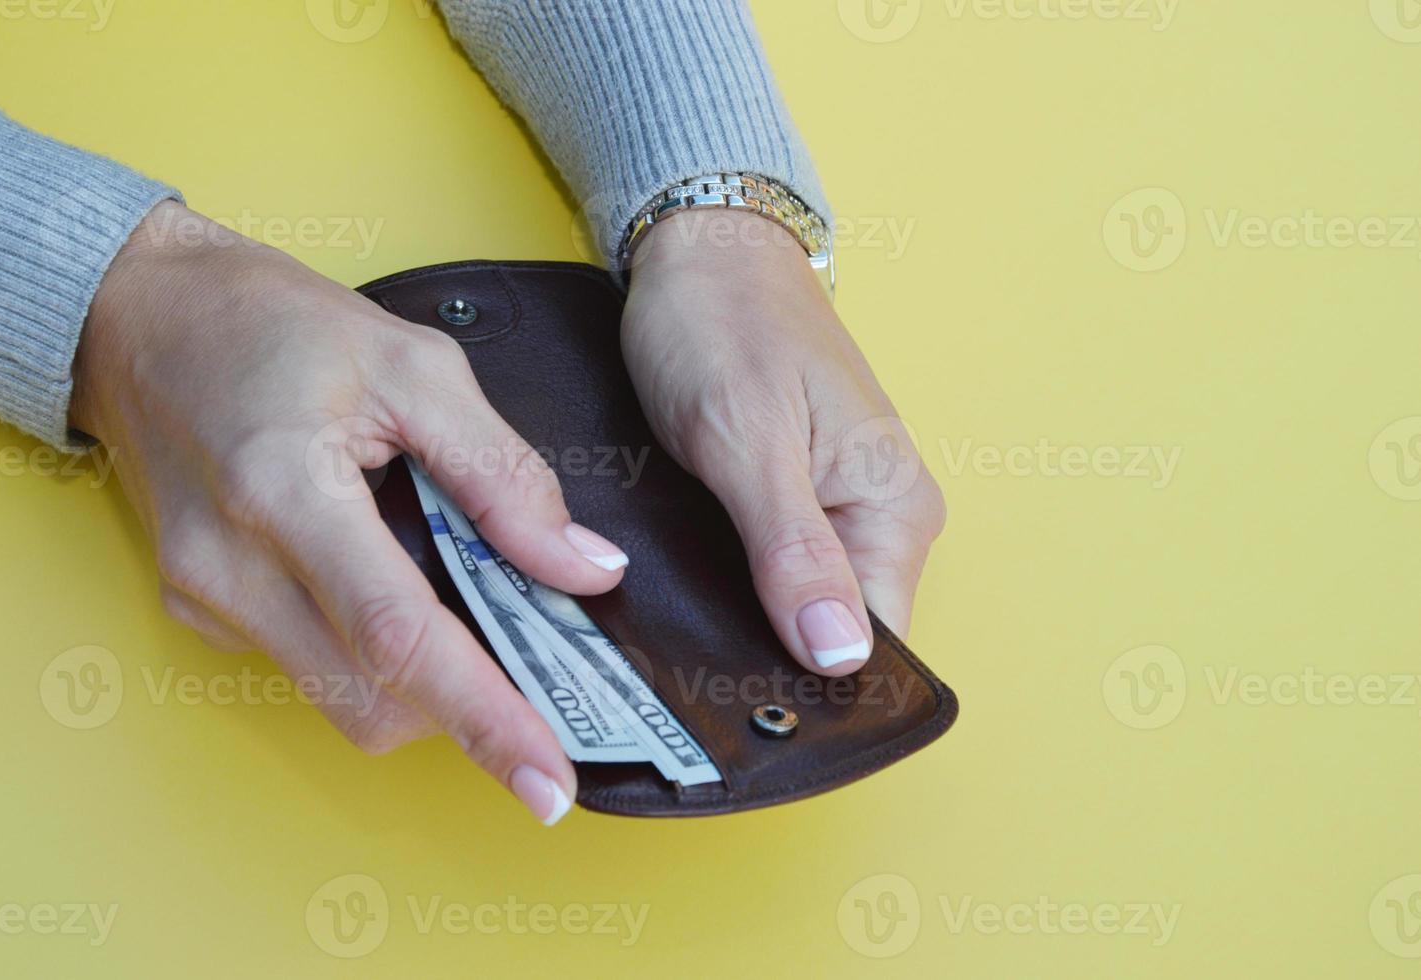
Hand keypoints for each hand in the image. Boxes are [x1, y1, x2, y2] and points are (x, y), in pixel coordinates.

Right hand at [70, 201, 630, 823]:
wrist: (140, 317)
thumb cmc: (273, 325)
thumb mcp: (414, 367)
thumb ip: (504, 475)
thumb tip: (585, 568)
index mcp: (283, 490)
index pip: (398, 637)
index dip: (485, 716)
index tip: (549, 782)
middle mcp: (229, 567)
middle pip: (373, 701)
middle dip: (467, 708)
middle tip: (539, 670)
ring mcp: (204, 599)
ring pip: (342, 701)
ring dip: (423, 682)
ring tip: (473, 612)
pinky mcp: (198, 611)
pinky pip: (309, 668)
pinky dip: (372, 654)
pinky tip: (396, 584)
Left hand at [621, 210, 944, 674]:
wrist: (701, 249)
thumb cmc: (723, 323)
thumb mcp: (746, 440)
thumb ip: (792, 549)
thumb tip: (838, 655)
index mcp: (895, 509)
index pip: (874, 647)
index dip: (808, 683)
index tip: (736, 703)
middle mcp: (883, 516)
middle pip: (839, 634)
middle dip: (770, 656)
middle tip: (687, 668)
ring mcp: (844, 506)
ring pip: (805, 606)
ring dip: (750, 621)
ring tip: (681, 626)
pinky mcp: (803, 495)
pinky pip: (782, 569)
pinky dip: (739, 585)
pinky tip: (693, 587)